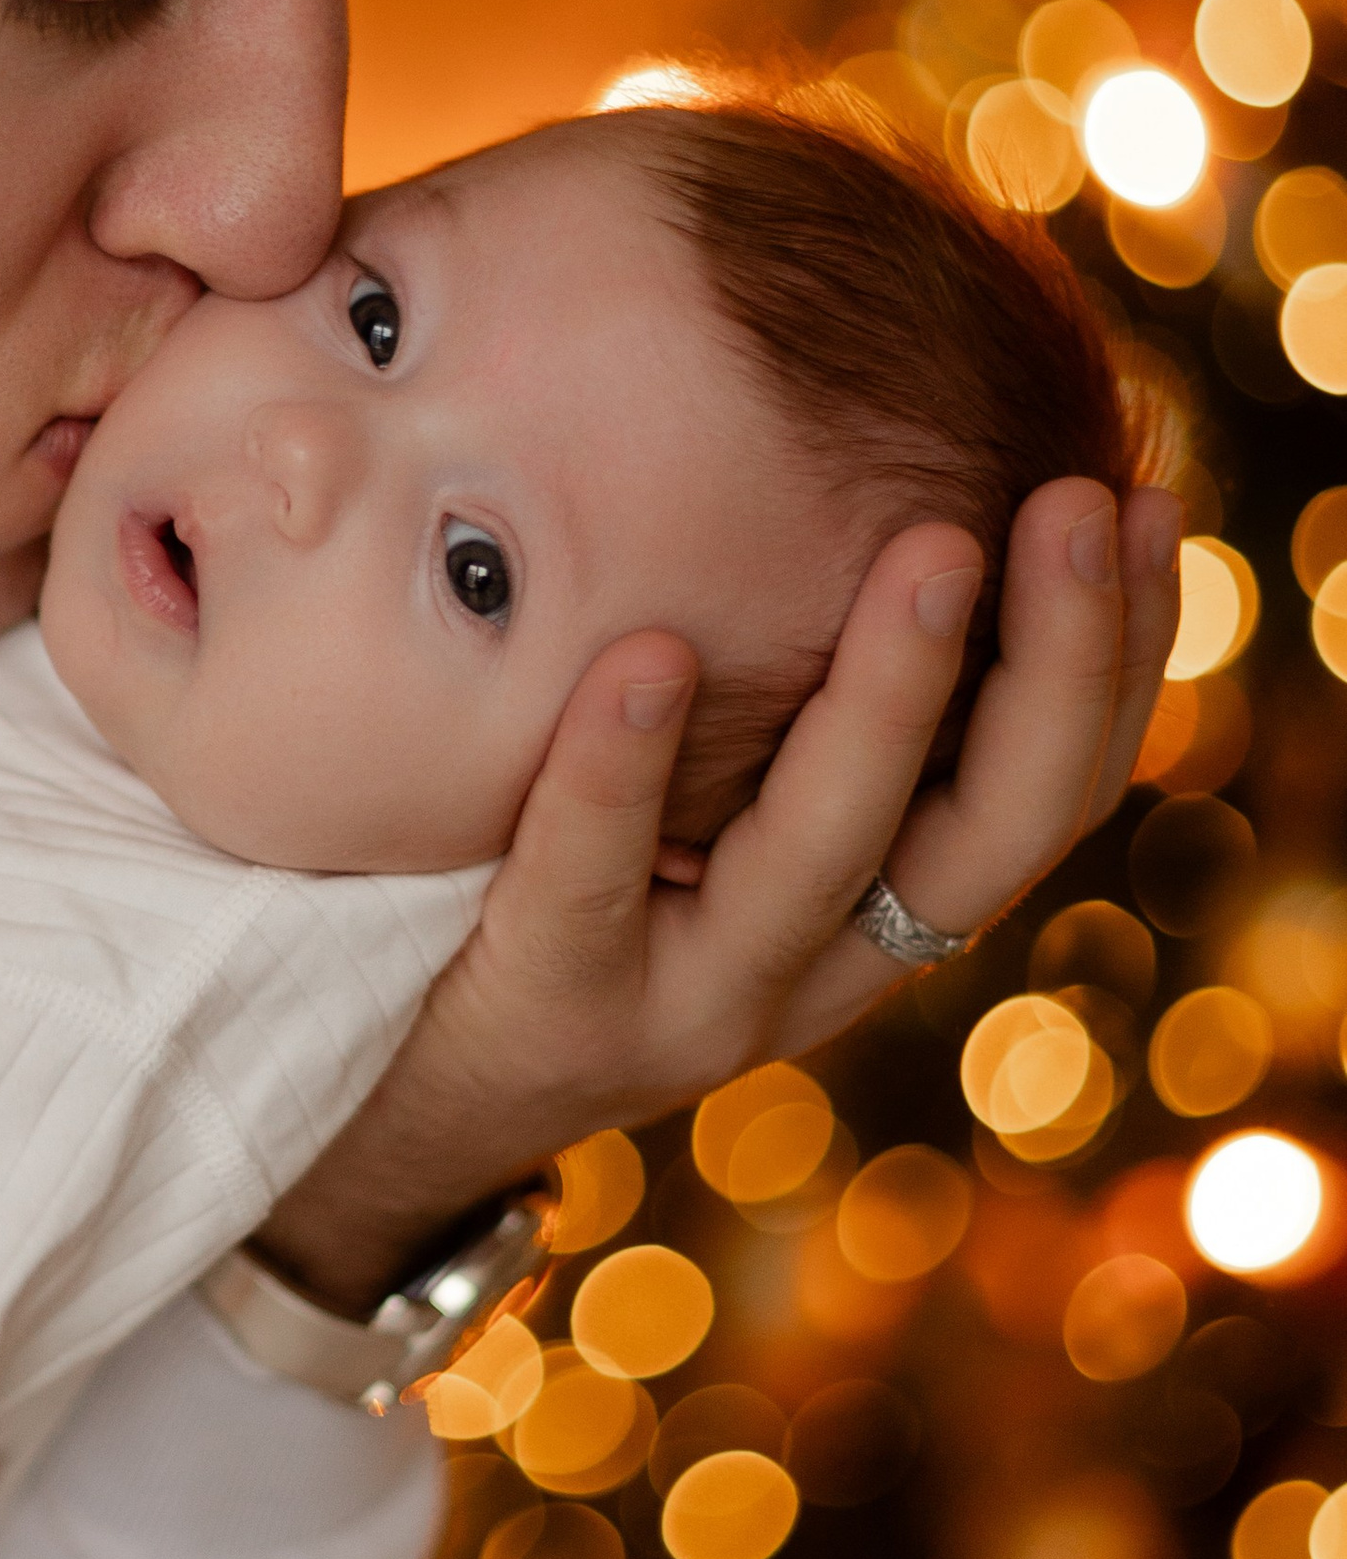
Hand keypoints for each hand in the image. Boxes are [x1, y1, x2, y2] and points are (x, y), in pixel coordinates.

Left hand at [257, 477, 1181, 1311]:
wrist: (407, 1100)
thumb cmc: (572, 894)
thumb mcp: (717, 809)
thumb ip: (791, 694)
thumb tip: (871, 458)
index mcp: (887, 906)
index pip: (1053, 784)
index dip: (1122, 653)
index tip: (1151, 500)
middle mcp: (825, 963)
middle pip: (1000, 822)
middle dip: (1064, 660)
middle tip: (1080, 502)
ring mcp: (697, 995)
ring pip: (828, 853)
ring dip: (892, 696)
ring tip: (935, 551)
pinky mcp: (560, 1002)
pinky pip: (594, 877)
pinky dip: (623, 766)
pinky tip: (646, 656)